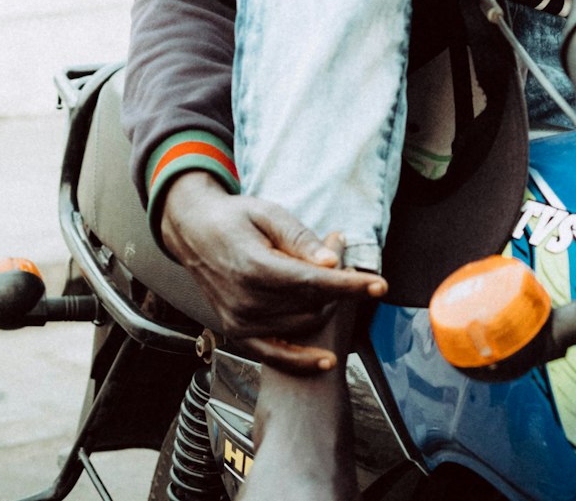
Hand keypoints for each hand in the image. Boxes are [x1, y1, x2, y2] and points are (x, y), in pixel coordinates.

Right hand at [160, 171, 385, 371]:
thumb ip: (300, 239)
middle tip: (348, 265)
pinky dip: (301, 360)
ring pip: (301, 325)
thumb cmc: (235, 219)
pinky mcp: (237, 333)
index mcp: (254, 267)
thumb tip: (332, 260)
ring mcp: (239, 321)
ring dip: (324, 309)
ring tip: (327, 281)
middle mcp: (246, 301)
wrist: (194, 233)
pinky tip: (325, 360)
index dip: (350, 285)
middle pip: (312, 305)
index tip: (380, 286)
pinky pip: (274, 355)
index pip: (314, 282)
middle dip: (339, 289)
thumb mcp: (269, 214)